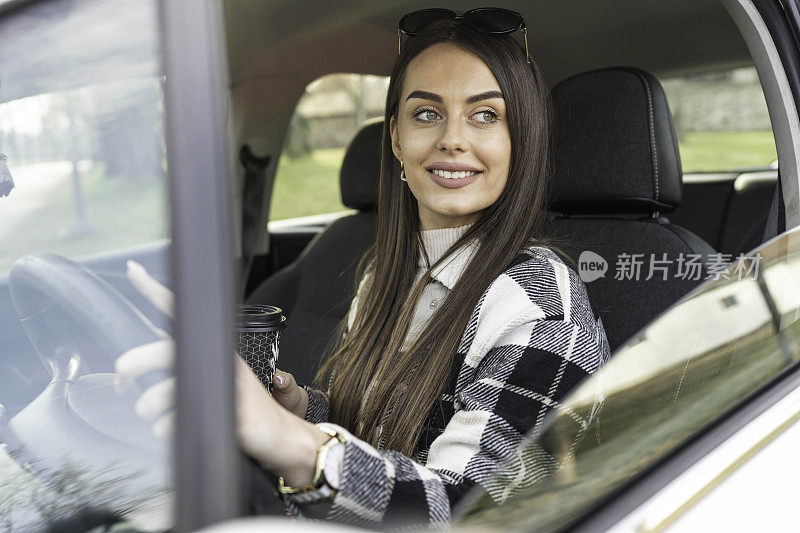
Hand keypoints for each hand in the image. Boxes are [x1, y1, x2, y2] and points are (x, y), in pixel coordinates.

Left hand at [120, 261, 322, 485]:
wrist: (276, 433)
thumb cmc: (243, 405)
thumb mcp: (217, 375)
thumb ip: (184, 361)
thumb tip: (146, 349)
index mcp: (213, 346)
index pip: (180, 312)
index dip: (155, 290)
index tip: (133, 270)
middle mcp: (218, 358)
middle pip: (162, 351)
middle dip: (132, 366)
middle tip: (122, 382)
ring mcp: (224, 384)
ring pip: (160, 394)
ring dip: (148, 409)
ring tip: (154, 416)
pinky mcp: (225, 412)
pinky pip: (173, 423)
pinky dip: (166, 430)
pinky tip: (174, 430)